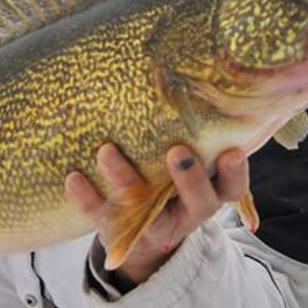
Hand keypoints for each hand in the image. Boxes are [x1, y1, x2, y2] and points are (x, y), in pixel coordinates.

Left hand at [65, 143, 248, 286]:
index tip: (231, 152)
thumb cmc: (172, 177)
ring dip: (125, 178)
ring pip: (145, 209)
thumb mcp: (190, 161)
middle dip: (189, 177)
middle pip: (199, 201)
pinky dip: (87, 198)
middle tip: (177, 151)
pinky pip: (102, 216)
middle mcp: (188, 211)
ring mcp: (155, 225)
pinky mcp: (120, 231)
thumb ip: (195, 134)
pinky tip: (73, 177)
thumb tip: (189, 73)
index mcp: (211, 192)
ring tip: (106, 150)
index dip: (235, 173)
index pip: (232, 187)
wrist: (143, 234)